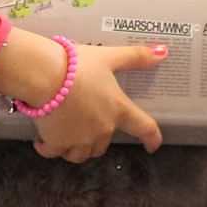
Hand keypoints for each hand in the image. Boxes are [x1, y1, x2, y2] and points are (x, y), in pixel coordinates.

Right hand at [32, 42, 165, 161]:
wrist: (45, 75)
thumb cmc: (79, 65)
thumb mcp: (108, 57)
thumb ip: (135, 56)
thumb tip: (164, 51)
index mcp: (118, 109)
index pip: (145, 128)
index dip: (152, 139)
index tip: (152, 147)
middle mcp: (103, 129)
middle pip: (103, 145)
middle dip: (95, 139)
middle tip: (81, 125)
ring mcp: (80, 139)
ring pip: (81, 154)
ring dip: (75, 148)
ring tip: (65, 137)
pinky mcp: (58, 143)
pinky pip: (55, 153)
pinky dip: (50, 149)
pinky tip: (42, 142)